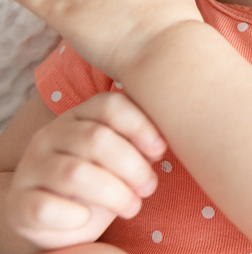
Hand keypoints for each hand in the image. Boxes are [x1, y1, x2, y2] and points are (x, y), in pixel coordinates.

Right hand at [5, 93, 166, 249]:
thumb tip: (160, 145)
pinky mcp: (18, 202)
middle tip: (149, 187)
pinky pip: (46, 207)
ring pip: (75, 173)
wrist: (55, 213)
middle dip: (132, 166)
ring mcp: (30, 167)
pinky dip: (73, 216)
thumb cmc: (100, 178)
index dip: (140, 125)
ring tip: (132, 206)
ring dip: (113, 194)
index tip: (160, 150)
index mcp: (79, 115)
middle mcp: (50, 135)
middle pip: (97, 139)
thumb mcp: (120, 155)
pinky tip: (87, 219)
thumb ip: (137, 142)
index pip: (109, 105)